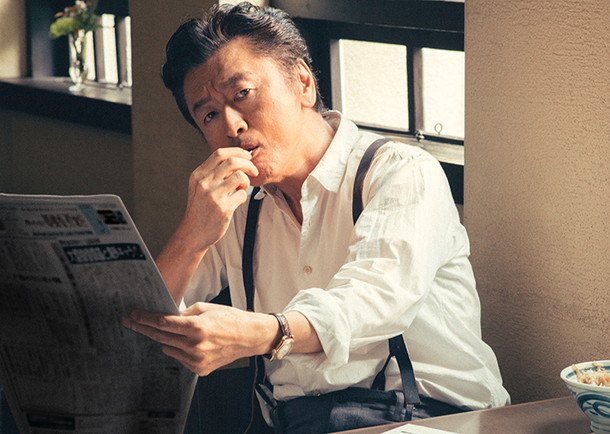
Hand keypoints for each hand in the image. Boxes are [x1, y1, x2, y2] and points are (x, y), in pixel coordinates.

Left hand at [122, 303, 274, 375]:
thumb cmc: (230, 318)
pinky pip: (179, 358)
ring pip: (168, 348)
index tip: (133, 315)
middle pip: (160, 337)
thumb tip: (166, 319)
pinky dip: (179, 349)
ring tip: (177, 331)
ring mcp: (197, 359)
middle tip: (131, 322)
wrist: (249, 336)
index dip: (145, 319)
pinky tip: (190, 342)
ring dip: (166, 339)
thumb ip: (184, 314)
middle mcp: (195, 345)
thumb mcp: (206, 308)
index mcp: (197, 327)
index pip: (162, 323)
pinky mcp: (200, 368)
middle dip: (144, 328)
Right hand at [180, 147, 258, 252]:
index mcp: (198, 175)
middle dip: (248, 164)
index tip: (246, 157)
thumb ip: (213, 173)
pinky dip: (244, 195)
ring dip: (246, 181)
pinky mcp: (222, 209)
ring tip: (242, 188)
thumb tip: (236, 159)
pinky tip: (238, 200)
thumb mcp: (199, 187)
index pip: (219, 153)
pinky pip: (242, 195)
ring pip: (239, 176)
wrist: (193, 233)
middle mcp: (204, 183)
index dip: (237, 152)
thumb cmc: (200, 209)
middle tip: (254, 171)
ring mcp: (213, 196)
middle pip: (232, 161)